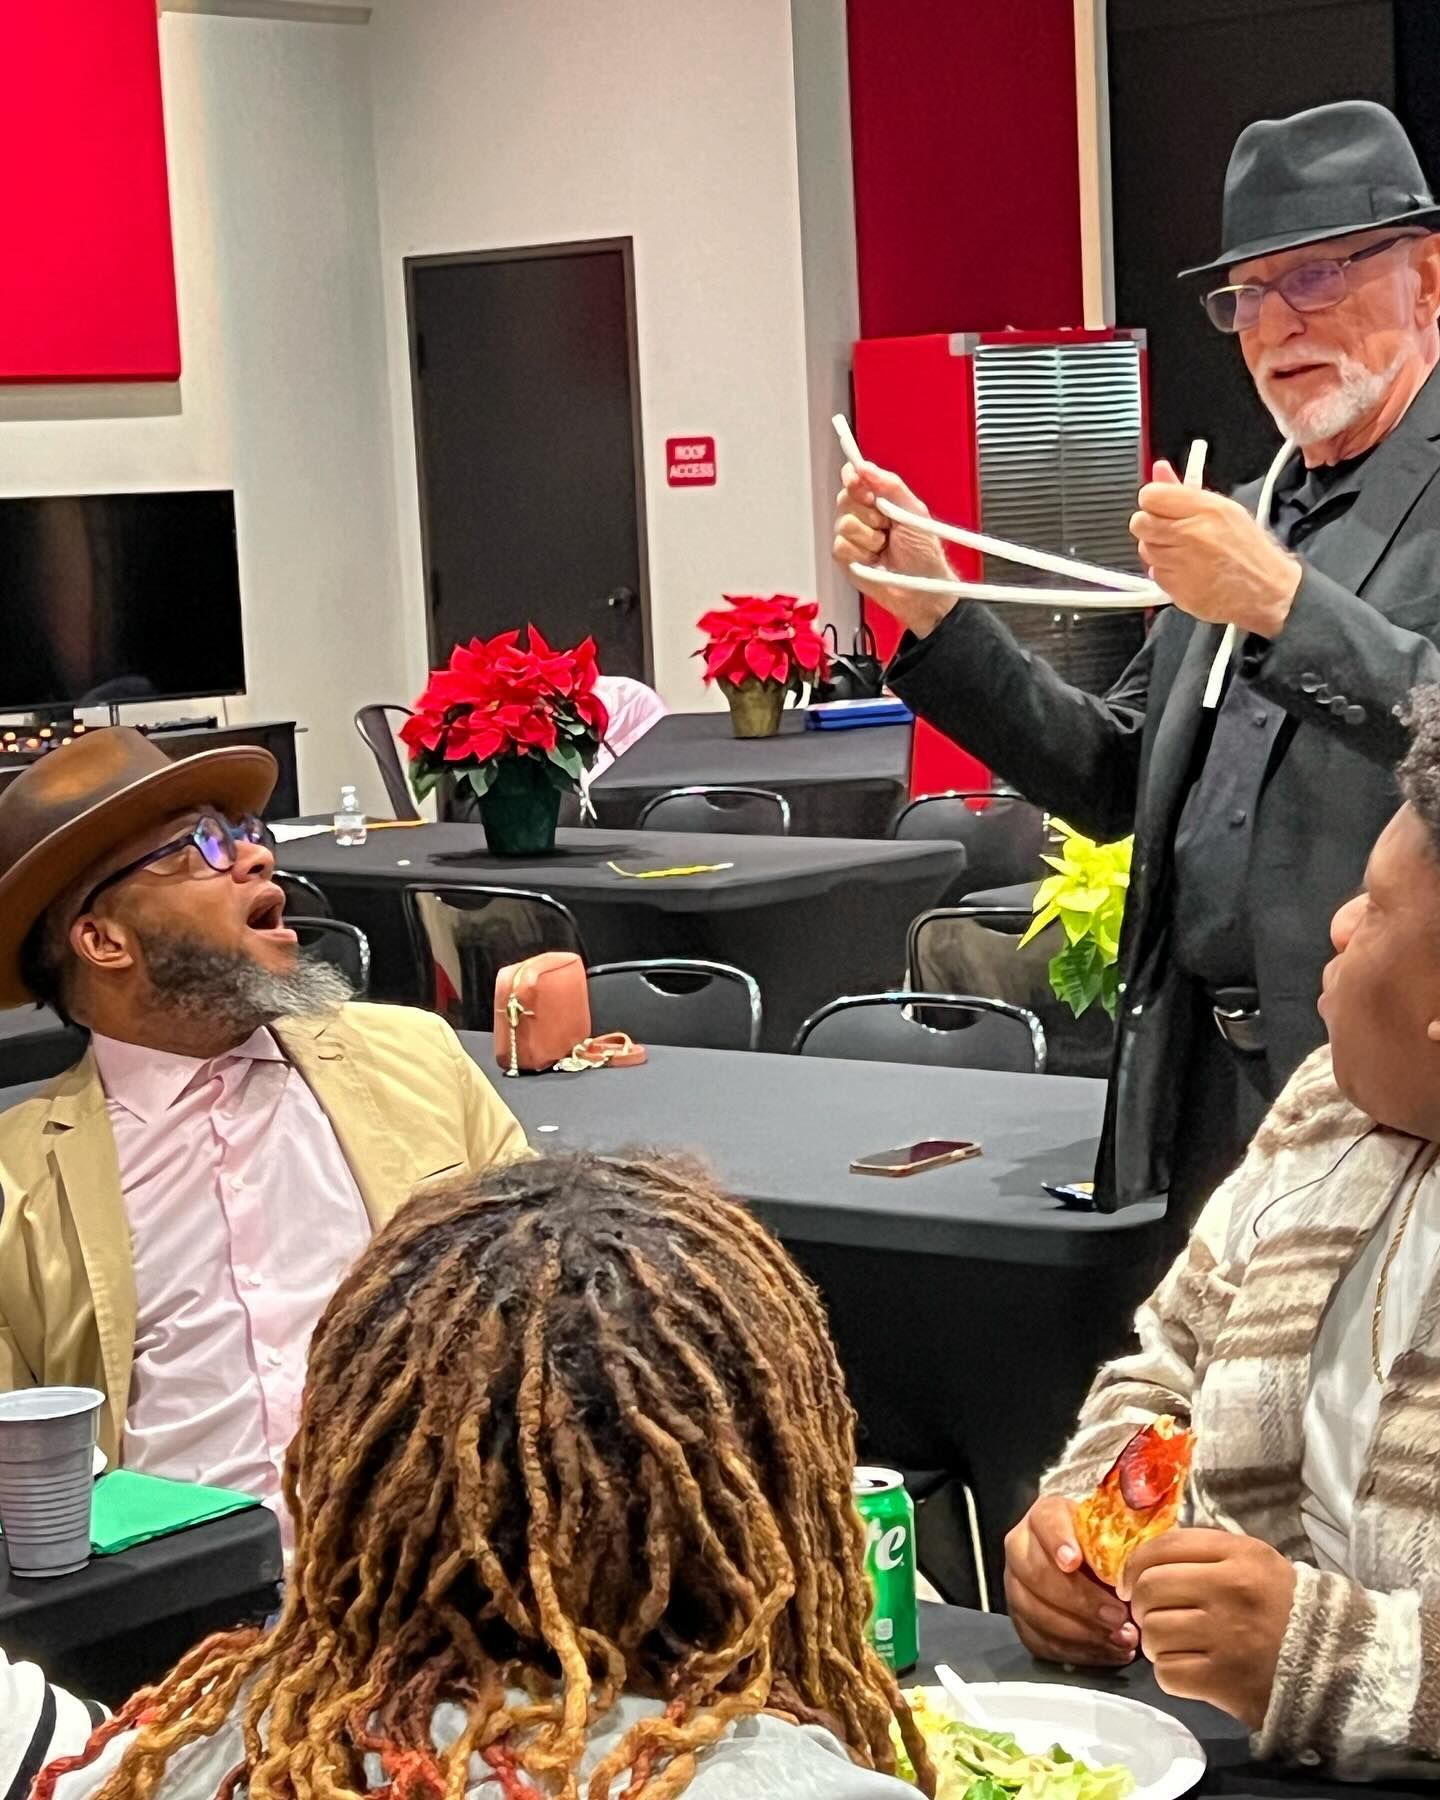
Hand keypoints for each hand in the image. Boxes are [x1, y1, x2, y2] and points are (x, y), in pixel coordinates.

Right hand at [832, 458, 954, 638]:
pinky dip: (861, 553)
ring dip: (869, 536)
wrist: (922, 587)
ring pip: (844, 523)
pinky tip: (874, 560)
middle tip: (886, 524)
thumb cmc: (923, 552)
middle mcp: (860, 515)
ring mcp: (851, 537)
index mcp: (877, 500)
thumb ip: (889, 484)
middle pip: (844, 497)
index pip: (853, 477)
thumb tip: (864, 466)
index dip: (854, 479)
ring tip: (884, 546)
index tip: (868, 491)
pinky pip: (841, 545)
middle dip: (869, 512)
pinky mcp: (844, 558)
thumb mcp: (913, 509)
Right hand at [1004, 1496, 1139, 1667]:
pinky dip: (1076, 1652)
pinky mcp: (1020, 1619)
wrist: (1088, 1565)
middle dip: (1080, 1600)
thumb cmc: (1105, 1546)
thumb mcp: (1115, 1530)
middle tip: (1118, 1616)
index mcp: (1045, 1516)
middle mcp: (1021, 1548)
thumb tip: (1146, 1555)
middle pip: (1037, 1574)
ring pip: (1034, 1612)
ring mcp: (1015, 1585)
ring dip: (1080, 1633)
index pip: (1046, 1523)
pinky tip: (1108, 1652)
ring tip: (1121, 1640)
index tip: (1074, 1561)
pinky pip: (1039, 1641)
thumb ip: (1126, 1538)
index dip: (1058, 1542)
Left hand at [1120, 1529, 1296, 1729]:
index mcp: (1238, 1554)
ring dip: (1154, 1643)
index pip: (1163, 1546)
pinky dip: (1169, 1675)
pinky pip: (1167, 1673)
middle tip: (1150, 1618)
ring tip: (1173, 1646)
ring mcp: (1227, 1636)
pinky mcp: (1225, 1680)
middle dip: (1140, 1606)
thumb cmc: (1284, 1610)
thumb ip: (1204, 1555)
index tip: (1128, 1584)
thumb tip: (1145, 1564)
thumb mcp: (1255, 1564)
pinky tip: (1187, 1671)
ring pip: (1153, 1632)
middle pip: (1149, 1588)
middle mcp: (1230, 1589)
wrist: (1337, 1666)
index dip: (1133, 1565)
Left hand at [1130, 459, 1300, 638]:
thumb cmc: (1247, 548)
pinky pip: (1155, 575)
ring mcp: (1183, 564)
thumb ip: (1185, 490)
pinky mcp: (1177, 589)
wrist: (1266, 590)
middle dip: (1150, 525)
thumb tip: (1158, 469)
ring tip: (1184, 552)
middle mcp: (1192, 534)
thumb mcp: (1224, 509)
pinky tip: (1187, 571)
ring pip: (1145, 549)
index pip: (1151, 496)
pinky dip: (1166, 573)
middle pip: (1140, 523)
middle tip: (1170, 530)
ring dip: (1158, 550)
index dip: (1153, 501)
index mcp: (1206, 509)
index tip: (1162, 506)